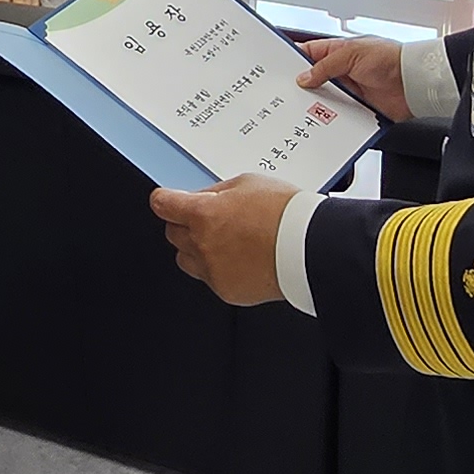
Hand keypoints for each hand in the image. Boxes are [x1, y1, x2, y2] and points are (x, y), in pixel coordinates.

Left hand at [152, 173, 297, 307]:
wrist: (310, 248)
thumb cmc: (286, 213)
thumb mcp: (248, 183)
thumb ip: (217, 192)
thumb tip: (204, 198)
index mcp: (203, 215)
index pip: (163, 205)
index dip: (164, 199)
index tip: (166, 200)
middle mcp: (202, 245)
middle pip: (172, 233)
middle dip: (183, 223)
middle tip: (206, 218)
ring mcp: (213, 271)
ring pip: (186, 259)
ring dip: (195, 248)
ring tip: (224, 240)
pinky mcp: (226, 290)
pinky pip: (209, 278)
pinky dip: (218, 268)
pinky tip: (240, 258)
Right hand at [296, 35, 417, 121]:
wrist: (414, 82)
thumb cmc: (391, 59)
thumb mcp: (352, 55)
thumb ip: (326, 66)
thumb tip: (304, 77)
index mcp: (339, 52)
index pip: (309, 53)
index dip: (293, 60)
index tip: (278, 70)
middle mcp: (342, 72)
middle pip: (313, 80)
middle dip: (301, 87)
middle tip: (286, 95)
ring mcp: (350, 91)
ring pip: (324, 100)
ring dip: (315, 105)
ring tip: (299, 111)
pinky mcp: (358, 108)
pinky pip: (339, 116)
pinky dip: (330, 120)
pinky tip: (321, 123)